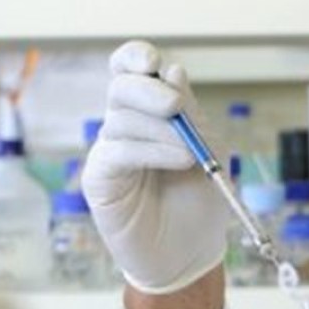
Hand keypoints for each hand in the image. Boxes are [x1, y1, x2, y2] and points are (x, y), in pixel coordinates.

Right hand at [82, 41, 228, 294]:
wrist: (191, 251)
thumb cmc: (200, 201)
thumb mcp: (209, 150)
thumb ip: (191, 113)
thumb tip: (172, 70)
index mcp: (150, 111)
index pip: (129, 69)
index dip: (135, 57)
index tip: (152, 61)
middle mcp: (124, 125)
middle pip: (120, 86)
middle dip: (149, 90)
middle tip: (175, 107)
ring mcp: (109, 151)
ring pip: (121, 119)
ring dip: (161, 131)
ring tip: (191, 154)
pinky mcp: (99, 179)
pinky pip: (117, 152)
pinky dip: (151, 151)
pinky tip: (179, 161)